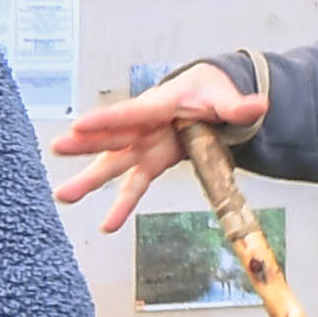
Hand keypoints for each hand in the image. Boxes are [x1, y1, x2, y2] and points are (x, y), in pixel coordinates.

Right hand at [52, 61, 268, 227]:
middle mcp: (145, 126)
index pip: (133, 113)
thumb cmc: (210, 91)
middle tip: (59, 147)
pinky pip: (133, 185)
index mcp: (161, 104)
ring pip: (114, 164)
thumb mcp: (225, 96)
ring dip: (90, 180)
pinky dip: (120, 205)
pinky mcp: (149, 161)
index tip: (79, 125)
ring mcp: (144, 145)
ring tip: (64, 196)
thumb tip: (258, 106)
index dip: (108, 120)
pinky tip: (107, 225)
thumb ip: (237, 106)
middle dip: (86, 143)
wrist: (207, 95)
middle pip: (113, 136)